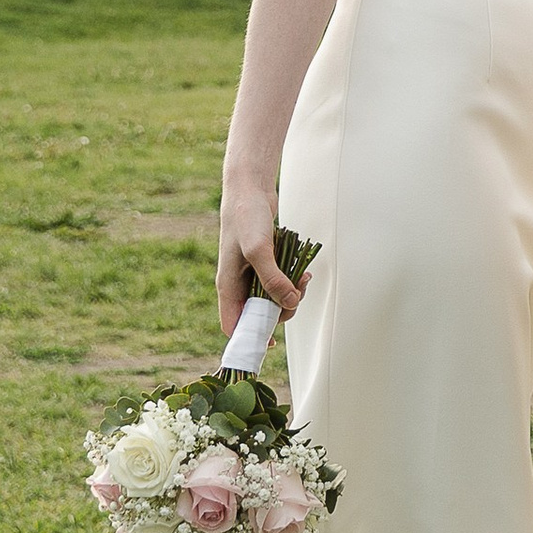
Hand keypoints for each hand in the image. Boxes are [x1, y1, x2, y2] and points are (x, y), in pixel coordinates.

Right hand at [217, 182, 305, 335]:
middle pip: (258, 314)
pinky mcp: (264, 263)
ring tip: (305, 278)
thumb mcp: (259, 250)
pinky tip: (304, 270)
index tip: (270, 343)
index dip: (248, 338)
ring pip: (272, 298)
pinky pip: (279, 281)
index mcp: (228, 286)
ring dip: (291, 294)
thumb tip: (289, 304)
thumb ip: (273, 279)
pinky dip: (293, 280)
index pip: (233, 324)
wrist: (249, 189)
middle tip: (298, 294)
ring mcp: (251, 273)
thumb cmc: (247, 218)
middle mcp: (238, 283)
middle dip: (281, 310)